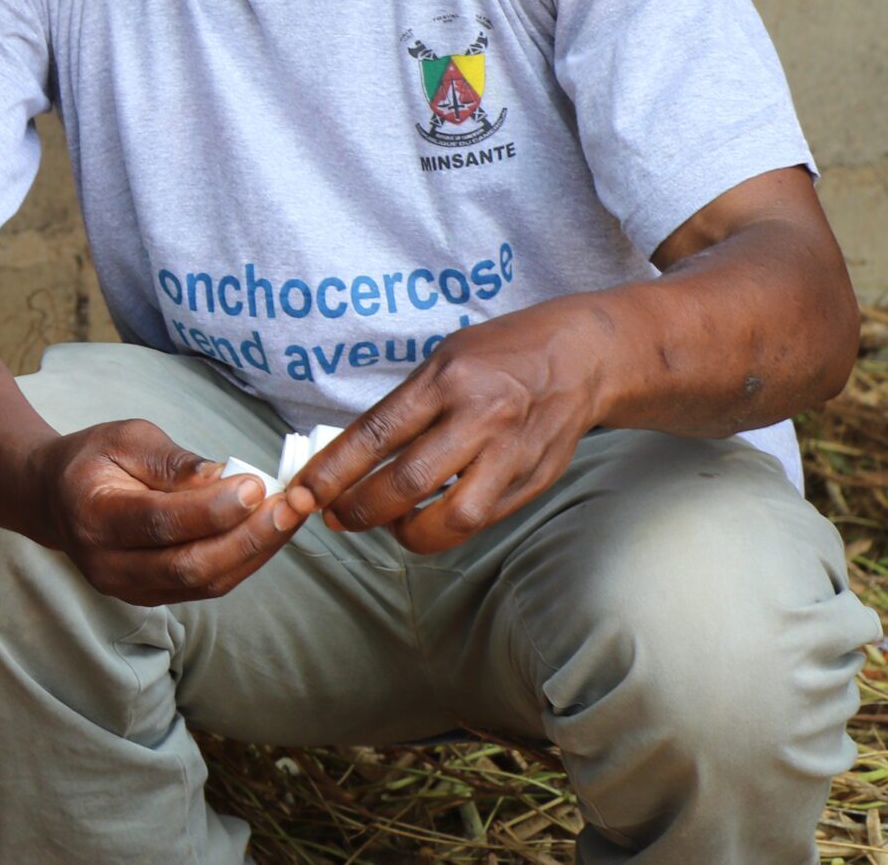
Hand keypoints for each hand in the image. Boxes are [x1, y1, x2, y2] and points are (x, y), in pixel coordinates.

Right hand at [31, 418, 304, 605]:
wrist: (55, 500)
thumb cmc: (93, 460)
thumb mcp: (125, 439)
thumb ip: (173, 462)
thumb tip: (225, 478)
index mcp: (94, 516)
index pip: (160, 522)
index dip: (212, 510)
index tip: (258, 485)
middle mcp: (108, 564)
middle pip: (188, 565)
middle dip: (247, 538)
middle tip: (290, 506)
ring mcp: (129, 589)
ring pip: (204, 583)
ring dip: (255, 553)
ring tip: (292, 518)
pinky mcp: (151, 597)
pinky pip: (206, 587)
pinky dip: (243, 561)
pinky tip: (270, 533)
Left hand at [288, 299, 610, 554]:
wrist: (583, 357)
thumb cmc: (500, 355)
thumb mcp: (445, 360)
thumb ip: (406, 407)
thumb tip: (351, 456)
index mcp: (447, 379)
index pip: (376, 434)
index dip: (333, 471)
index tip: (304, 493)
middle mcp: (480, 417)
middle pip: (407, 483)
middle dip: (360, 510)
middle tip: (337, 517)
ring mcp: (511, 455)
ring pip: (449, 519)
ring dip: (405, 532)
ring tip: (387, 522)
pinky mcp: (533, 482)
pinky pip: (480, 522)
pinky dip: (445, 529)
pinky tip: (428, 519)